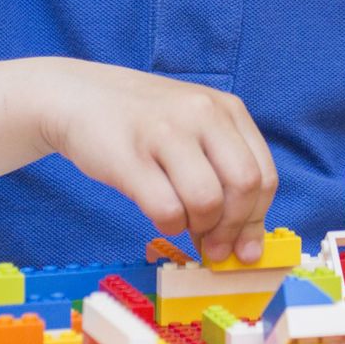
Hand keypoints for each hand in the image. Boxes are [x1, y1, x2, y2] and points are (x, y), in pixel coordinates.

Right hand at [34, 59, 277, 266]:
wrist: (80, 96)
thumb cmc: (146, 123)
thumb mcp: (196, 130)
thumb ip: (224, 174)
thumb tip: (246, 246)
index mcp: (227, 109)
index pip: (264, 174)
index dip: (257, 219)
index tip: (245, 247)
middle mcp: (203, 114)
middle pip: (244, 186)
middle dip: (233, 228)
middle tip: (214, 247)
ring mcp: (166, 132)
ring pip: (207, 201)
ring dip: (199, 227)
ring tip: (183, 223)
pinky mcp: (130, 156)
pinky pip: (166, 209)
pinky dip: (168, 226)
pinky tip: (160, 215)